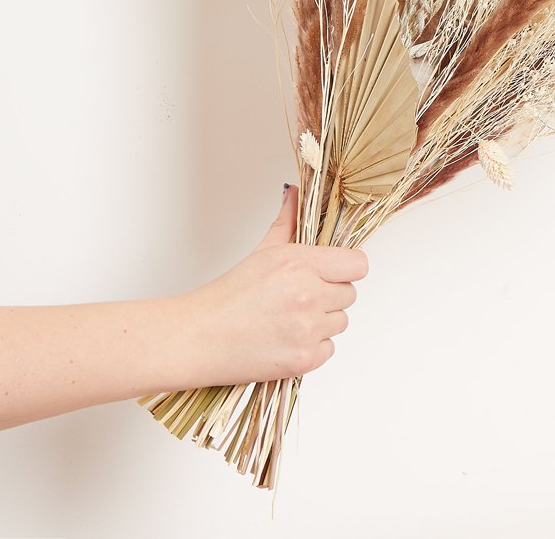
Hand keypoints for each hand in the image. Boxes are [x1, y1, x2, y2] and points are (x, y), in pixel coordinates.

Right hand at [183, 185, 368, 384]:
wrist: (196, 339)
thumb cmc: (226, 297)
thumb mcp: (262, 252)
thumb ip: (287, 222)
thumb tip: (295, 194)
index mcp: (300, 263)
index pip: (358, 265)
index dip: (347, 268)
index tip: (334, 273)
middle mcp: (309, 294)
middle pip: (350, 294)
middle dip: (329, 295)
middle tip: (299, 298)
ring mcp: (308, 329)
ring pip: (341, 322)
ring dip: (322, 322)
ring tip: (289, 319)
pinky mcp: (304, 359)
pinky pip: (329, 349)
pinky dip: (313, 347)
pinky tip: (286, 339)